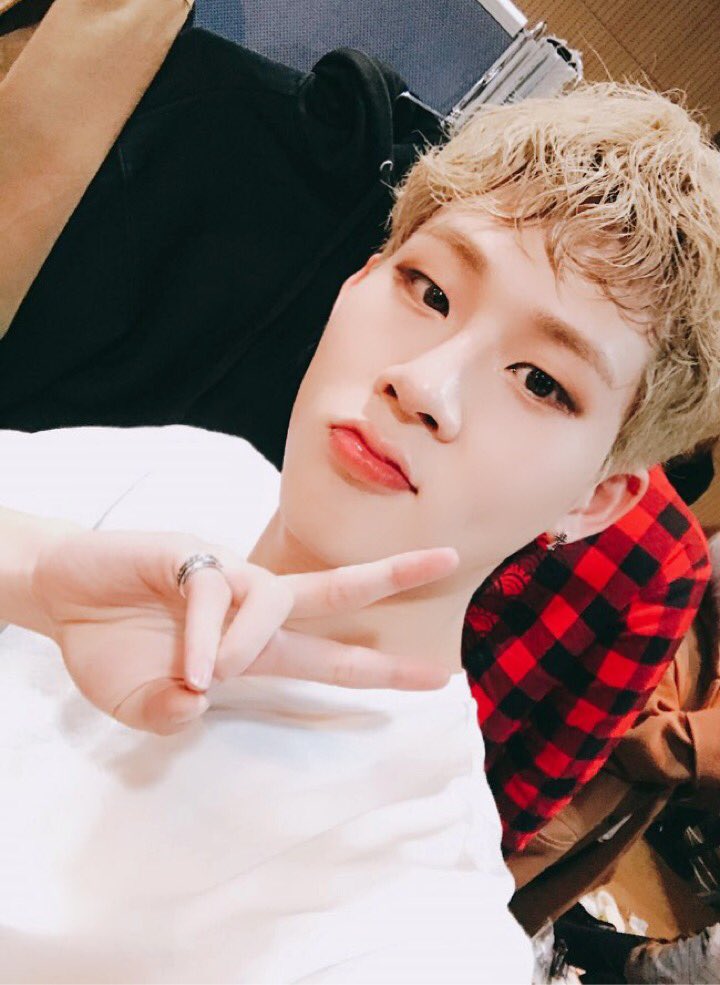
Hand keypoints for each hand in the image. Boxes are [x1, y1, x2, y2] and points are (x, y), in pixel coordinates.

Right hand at [31, 528, 458, 734]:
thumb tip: (198, 700)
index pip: (332, 659)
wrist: (62, 600)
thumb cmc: (112, 652)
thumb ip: (168, 715)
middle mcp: (252, 609)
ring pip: (273, 597)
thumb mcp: (141, 706)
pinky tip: (184, 659)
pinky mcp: (191, 555)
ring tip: (205, 675)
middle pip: (335, 589)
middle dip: (392, 577)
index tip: (441, 678)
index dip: (383, 669)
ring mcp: (225, 578)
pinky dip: (205, 631)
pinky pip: (214, 591)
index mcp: (255, 651)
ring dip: (245, 643)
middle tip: (450, 560)